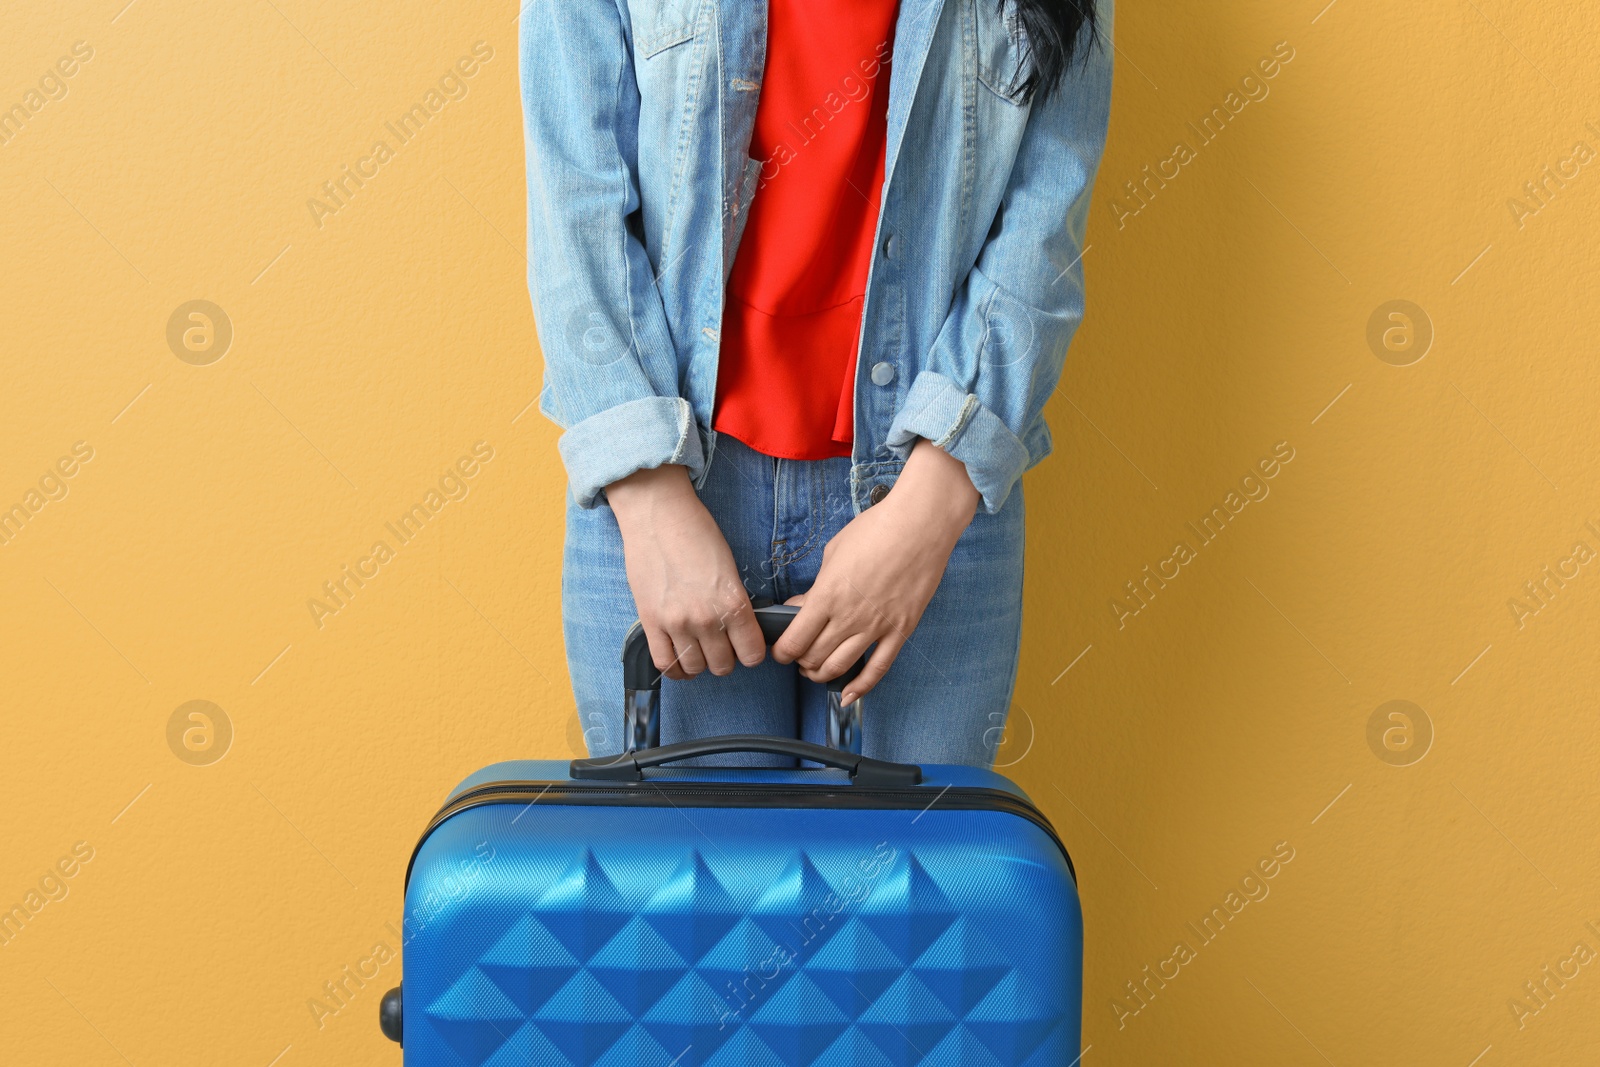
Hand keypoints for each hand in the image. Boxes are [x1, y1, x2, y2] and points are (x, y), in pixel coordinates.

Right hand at [606, 464, 765, 678]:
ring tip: (699, 650)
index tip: (745, 647)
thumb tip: (738, 629)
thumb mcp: (729, 567)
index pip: (752, 653)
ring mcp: (676, 623)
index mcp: (733, 602)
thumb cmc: (696, 532)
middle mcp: (706, 618)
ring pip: (694, 668)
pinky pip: (664, 663)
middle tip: (720, 645)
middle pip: (723, 665)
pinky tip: (679, 659)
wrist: (658, 515)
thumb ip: (734, 602)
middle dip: (725, 659)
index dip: (751, 653)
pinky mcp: (650, 622)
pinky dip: (674, 668)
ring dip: (700, 663)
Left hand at [772, 439, 979, 704]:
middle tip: (799, 657)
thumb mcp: (833, 553)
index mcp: (827, 596)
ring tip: (816, 670)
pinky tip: (849, 695)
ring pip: (840, 667)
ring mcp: (876, 627)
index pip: (795, 639)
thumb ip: (816, 586)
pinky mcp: (900, 630)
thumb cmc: (875, 530)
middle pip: (814, 657)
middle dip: (800, 662)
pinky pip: (879, 668)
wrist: (920, 525)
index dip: (782, 651)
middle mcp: (849, 617)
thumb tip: (800, 607)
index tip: (780, 650)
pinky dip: (861, 687)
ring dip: (822, 674)